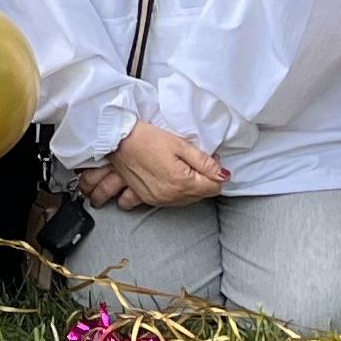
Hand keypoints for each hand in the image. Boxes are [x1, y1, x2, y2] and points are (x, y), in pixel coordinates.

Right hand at [100, 119, 228, 209]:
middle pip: (201, 194)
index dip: (215, 172)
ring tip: (179, 168)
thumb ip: (204, 162)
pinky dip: (173, 194)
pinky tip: (169, 183)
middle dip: (203, 180)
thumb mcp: (180, 144)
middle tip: (193, 160)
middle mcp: (171, 196)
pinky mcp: (146, 198)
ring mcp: (157, 199)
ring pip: (186, 200)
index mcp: (183, 183)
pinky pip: (168, 203)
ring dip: (188, 187)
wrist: (116, 140)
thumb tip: (223, 175)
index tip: (208, 160)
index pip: (214, 187)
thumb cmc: (147, 138)